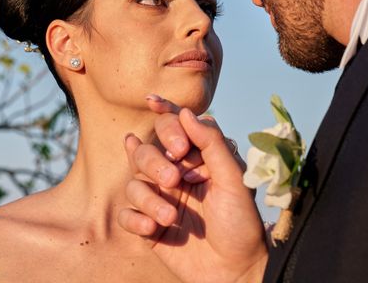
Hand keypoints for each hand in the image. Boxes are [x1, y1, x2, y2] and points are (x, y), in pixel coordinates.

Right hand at [118, 95, 267, 282]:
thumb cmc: (241, 223)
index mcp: (196, 160)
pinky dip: (136, 219)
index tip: (152, 101)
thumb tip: (185, 112)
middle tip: (174, 179)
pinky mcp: (148, 225)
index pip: (174, 128)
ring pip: (133, 182)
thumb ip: (211, 143)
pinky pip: (127, 214)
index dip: (163, 113)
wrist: (236, 271)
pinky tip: (154, 229)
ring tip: (169, 216)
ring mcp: (160, 199)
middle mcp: (175, 174)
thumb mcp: (233, 179)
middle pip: (146, 151)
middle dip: (154, 161)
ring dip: (148, 198)